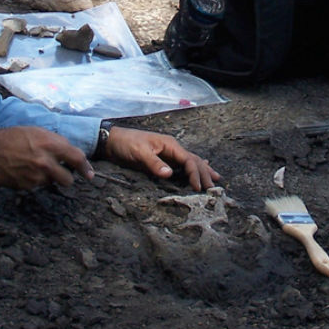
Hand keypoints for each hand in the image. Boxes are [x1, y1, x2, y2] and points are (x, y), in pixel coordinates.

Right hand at [0, 123, 93, 189]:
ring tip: (33, 166)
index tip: (89, 174)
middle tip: (62, 174)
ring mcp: (35, 176)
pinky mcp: (26, 186)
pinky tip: (23, 171)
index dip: (85, 168)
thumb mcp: (37, 132)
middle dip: (67, 178)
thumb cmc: (13, 137)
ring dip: (47, 178)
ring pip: (51, 183)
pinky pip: (37, 186)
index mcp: (50, 144)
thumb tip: (69, 154)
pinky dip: (34, 181)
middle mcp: (45, 162)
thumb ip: (55, 142)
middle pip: (68, 180)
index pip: (76, 158)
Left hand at [102, 126, 219, 190]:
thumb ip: (154, 163)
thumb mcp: (139, 152)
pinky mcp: (162, 160)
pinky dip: (192, 167)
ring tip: (216, 178)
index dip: (195, 174)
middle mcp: (171, 148)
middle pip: (193, 160)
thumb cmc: (126, 143)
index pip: (188, 160)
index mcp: (169, 144)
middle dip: (205, 173)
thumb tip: (169, 174)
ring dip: (203, 170)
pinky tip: (201, 168)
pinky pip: (181, 164)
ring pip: (190, 162)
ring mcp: (167, 153)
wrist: (112, 141)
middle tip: (214, 187)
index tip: (198, 187)